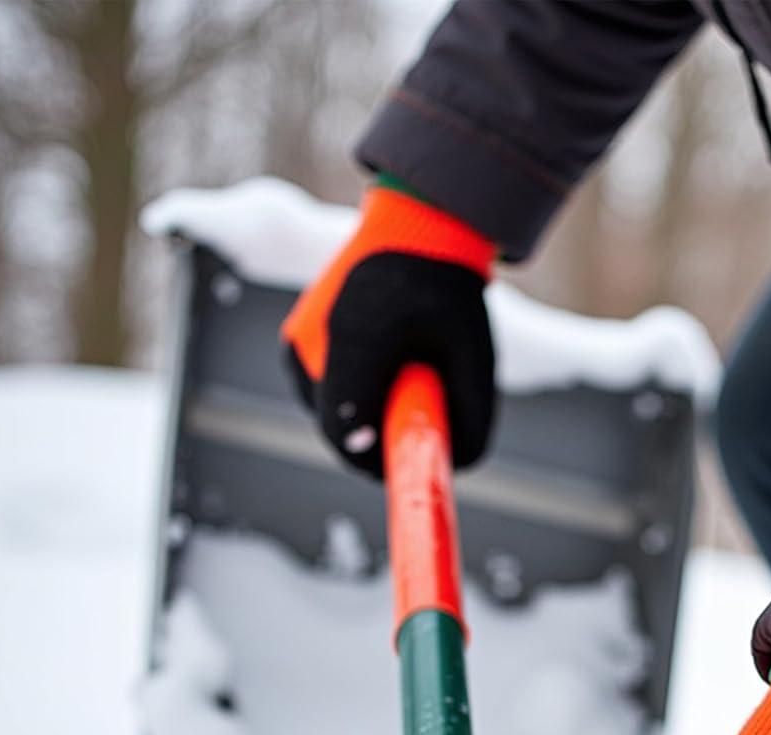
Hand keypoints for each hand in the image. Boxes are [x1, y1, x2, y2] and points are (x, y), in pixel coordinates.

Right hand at [281, 178, 497, 475]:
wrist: (414, 232)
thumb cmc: (448, 295)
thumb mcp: (475, 359)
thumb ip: (470, 417)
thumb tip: (454, 464)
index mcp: (353, 342)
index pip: (346, 435)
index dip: (381, 460)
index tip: (411, 455)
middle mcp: (311, 342)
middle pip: (339, 430)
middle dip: (380, 433)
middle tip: (419, 404)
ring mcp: (297, 343)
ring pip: (331, 413)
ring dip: (367, 412)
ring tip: (403, 372)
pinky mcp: (294, 343)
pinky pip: (324, 393)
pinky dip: (354, 393)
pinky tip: (382, 363)